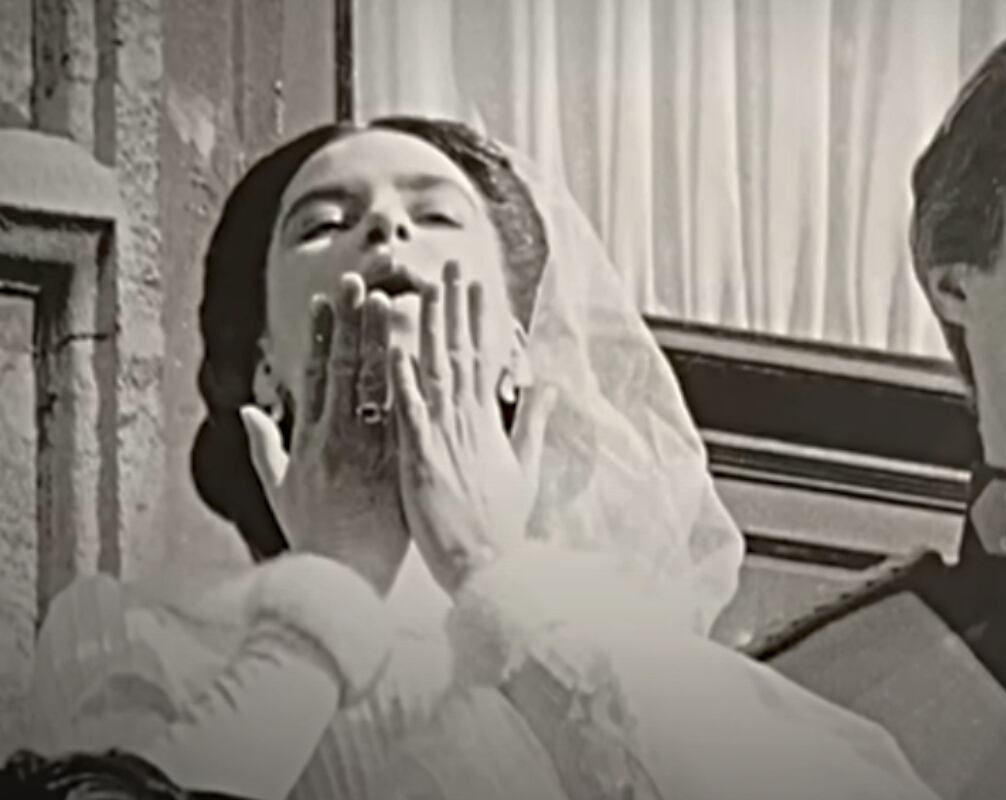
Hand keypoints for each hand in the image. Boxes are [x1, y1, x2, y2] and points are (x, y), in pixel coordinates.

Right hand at [241, 274, 409, 593]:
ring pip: (373, 387)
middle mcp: (337, 439)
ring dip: (378, 342)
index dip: (322, 336)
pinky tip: (412, 355)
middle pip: (346, 370)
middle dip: (350, 324)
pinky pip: (401, 418)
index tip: (327, 301)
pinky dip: (405, 386)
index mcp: (310, 441)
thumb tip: (249, 409)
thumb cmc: (315, 540)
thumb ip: (267, 448)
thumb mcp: (280, 493)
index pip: (318, 376)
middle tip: (357, 282)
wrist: (342, 583)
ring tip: (384, 302)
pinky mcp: (390, 467)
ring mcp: (365, 451)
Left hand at [390, 261, 554, 593]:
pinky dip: (403, 382)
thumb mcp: (526, 468)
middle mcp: (467, 423)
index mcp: (488, 423)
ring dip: (427, 330)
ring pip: (434, 373)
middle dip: (454, 308)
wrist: (489, 568)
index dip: (476, 320)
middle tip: (451, 267)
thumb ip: (532, 424)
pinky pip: (410, 414)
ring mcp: (445, 439)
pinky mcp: (421, 460)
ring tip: (423, 290)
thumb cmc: (501, 525)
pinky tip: (395, 349)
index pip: (481, 358)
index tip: (475, 286)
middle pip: (459, 354)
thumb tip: (547, 387)